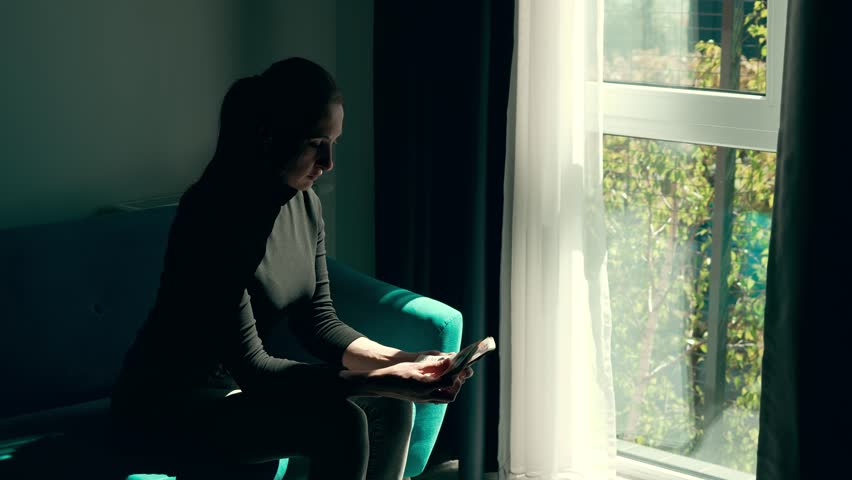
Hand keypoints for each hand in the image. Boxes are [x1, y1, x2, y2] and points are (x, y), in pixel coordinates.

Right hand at [342, 358, 458, 403]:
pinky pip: (437, 398)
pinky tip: (438, 379)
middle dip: (457, 385)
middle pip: (450, 396)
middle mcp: (426, 396)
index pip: (448, 382)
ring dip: (450, 388)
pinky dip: (442, 390)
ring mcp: (423, 400)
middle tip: (456, 374)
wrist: (381, 385)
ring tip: (449, 375)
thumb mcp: (415, 366)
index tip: (459, 366)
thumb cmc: (396, 372)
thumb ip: (433, 366)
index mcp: (425, 386)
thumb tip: (449, 361)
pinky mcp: (420, 400)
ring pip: (445, 399)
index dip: (457, 374)